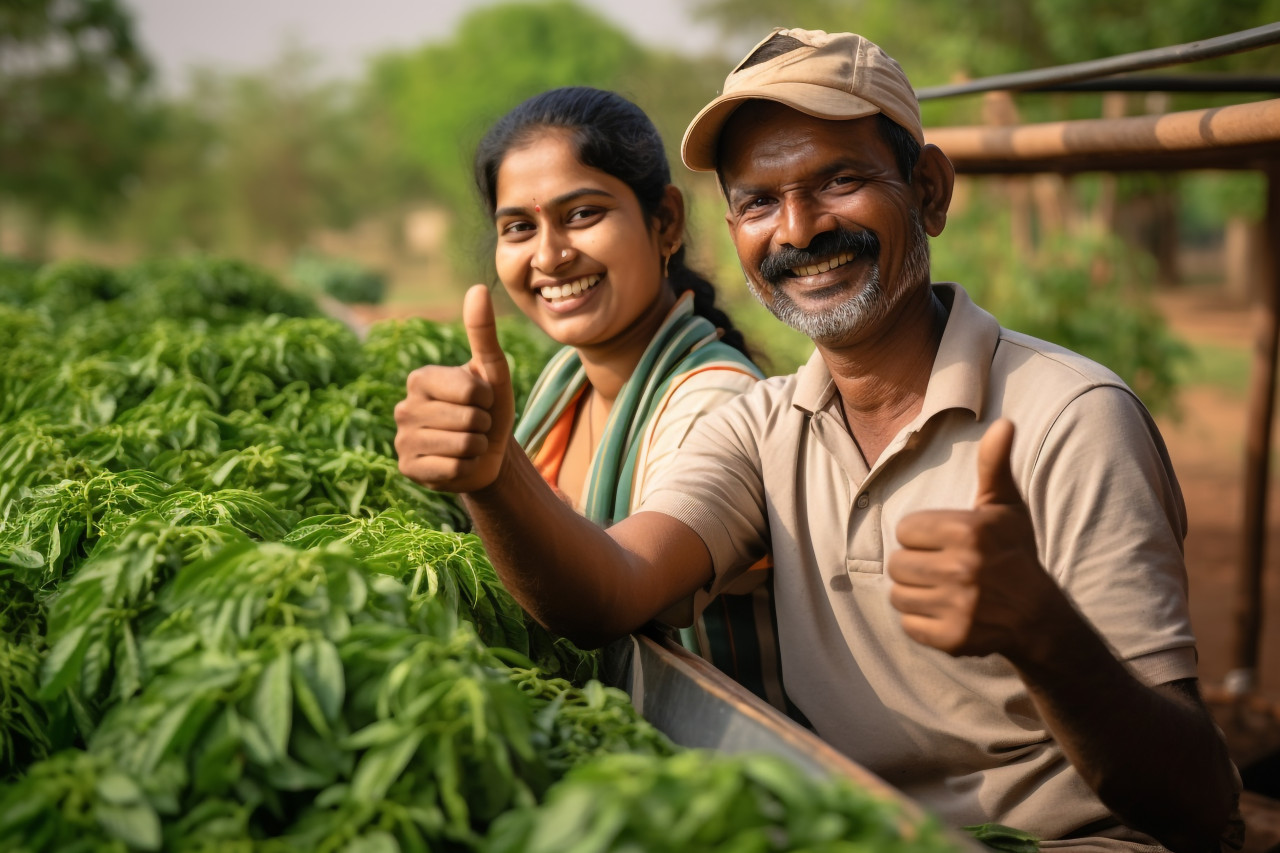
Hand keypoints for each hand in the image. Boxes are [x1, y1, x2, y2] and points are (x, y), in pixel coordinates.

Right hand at [395, 284, 514, 492]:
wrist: (487, 453)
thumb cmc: (488, 407)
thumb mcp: (491, 370)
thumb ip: (483, 331)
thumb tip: (477, 287)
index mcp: (420, 378)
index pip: (471, 390)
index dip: (487, 399)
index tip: (480, 401)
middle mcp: (403, 407)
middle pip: (468, 419)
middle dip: (483, 425)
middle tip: (475, 426)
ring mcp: (402, 440)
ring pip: (461, 445)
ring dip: (476, 447)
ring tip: (467, 443)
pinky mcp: (407, 469)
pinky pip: (452, 469)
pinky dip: (465, 468)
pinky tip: (457, 463)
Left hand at [888, 419, 1061, 658]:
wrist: (1038, 616)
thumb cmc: (1014, 552)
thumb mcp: (1005, 506)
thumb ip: (994, 464)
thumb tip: (1004, 422)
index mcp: (968, 531)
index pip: (906, 529)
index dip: (924, 536)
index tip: (949, 543)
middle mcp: (963, 569)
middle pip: (898, 563)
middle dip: (917, 565)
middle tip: (946, 569)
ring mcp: (958, 607)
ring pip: (898, 594)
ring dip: (916, 593)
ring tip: (944, 590)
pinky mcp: (953, 638)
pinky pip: (908, 625)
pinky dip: (921, 622)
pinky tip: (947, 613)